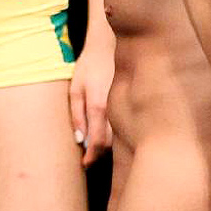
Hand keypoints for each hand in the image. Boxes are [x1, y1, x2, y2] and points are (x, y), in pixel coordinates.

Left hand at [69, 28, 114, 166]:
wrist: (113, 45)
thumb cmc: (90, 65)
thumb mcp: (76, 88)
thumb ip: (76, 114)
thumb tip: (79, 139)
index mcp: (99, 106)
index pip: (98, 142)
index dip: (91, 157)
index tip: (85, 165)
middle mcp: (116, 110)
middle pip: (110, 144)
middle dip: (100, 154)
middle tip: (89, 159)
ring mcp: (127, 106)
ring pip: (120, 137)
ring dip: (109, 145)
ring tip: (97, 148)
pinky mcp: (134, 103)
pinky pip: (126, 125)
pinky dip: (118, 134)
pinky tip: (110, 132)